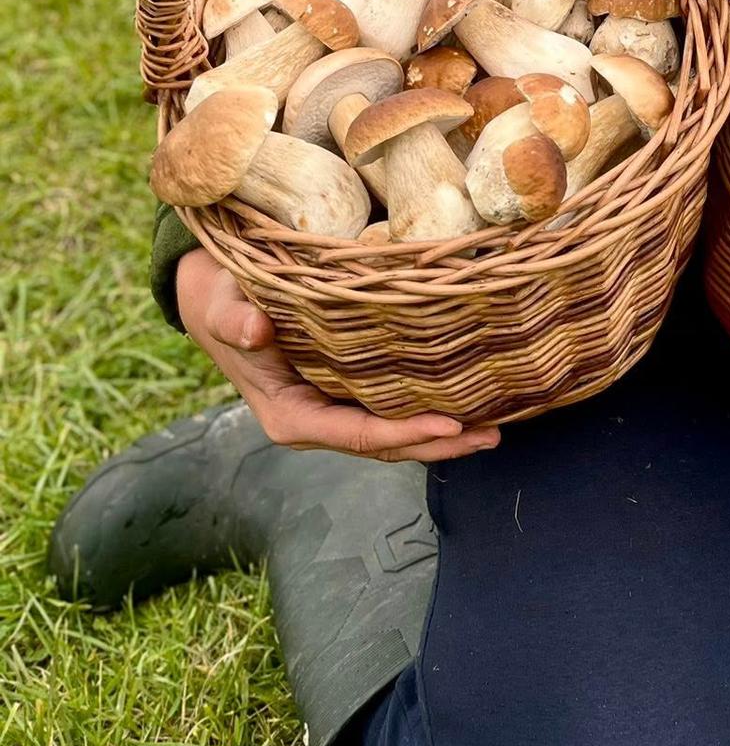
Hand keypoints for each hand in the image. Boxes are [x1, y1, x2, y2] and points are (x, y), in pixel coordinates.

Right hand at [176, 247, 502, 462]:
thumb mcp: (223, 307)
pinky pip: (390, 410)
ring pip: (393, 435)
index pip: (356, 435)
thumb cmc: (225, 300)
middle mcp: (316, 423)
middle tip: (492, 435)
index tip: (450, 424)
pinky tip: (466, 401)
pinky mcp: (346, 392)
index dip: (403, 434)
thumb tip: (255, 329)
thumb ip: (235, 321)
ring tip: (493, 429)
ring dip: (442, 434)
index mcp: (289, 417)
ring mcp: (333, 411)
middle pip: (385, 446)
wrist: (221, 299)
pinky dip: (427, 411)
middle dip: (438, 444)